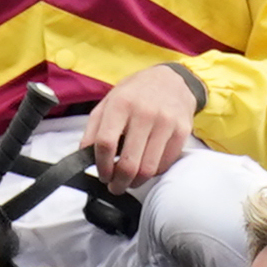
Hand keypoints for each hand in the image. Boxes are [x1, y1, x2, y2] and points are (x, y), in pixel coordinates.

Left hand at [80, 64, 203, 189]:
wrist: (172, 80)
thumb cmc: (135, 93)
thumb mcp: (108, 102)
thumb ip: (93, 129)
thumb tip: (84, 157)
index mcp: (121, 104)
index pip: (105, 143)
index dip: (102, 166)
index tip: (103, 175)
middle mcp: (144, 113)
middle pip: (128, 163)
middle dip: (119, 183)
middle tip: (115, 186)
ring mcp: (166, 122)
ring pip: (148, 169)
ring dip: (136, 182)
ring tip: (130, 180)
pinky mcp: (182, 131)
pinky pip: (164, 164)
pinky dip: (153, 172)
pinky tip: (146, 166)